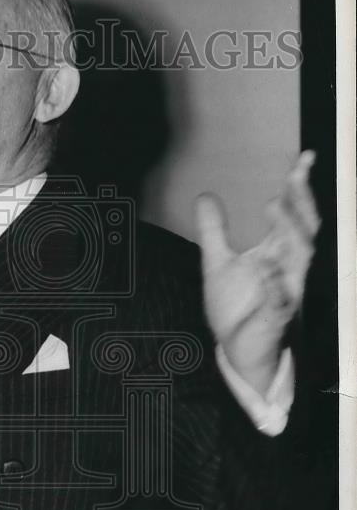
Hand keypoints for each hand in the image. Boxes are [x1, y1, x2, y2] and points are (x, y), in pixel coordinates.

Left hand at [194, 150, 319, 395]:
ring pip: (298, 259)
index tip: (303, 159)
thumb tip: (205, 195)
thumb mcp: (217, 263)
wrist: (237, 350)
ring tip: (274, 205)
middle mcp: (288, 269)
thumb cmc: (237, 308)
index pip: (294, 215)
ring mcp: (285, 292)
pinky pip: (280, 300)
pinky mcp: (275, 318)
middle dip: (300, 203)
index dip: (299, 187)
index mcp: (276, 253)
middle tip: (292, 177)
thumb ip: (213, 230)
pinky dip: (274, 283)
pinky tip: (265, 268)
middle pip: (304, 230)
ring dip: (289, 231)